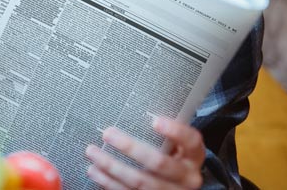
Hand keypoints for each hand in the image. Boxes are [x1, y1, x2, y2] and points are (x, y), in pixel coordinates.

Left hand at [85, 117, 203, 188]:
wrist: (180, 186)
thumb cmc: (175, 156)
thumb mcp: (179, 144)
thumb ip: (167, 131)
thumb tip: (135, 105)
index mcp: (194, 156)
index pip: (191, 141)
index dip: (175, 131)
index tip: (156, 121)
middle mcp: (186, 177)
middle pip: (158, 162)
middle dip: (130, 147)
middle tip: (108, 134)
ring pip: (139, 182)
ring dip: (112, 167)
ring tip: (93, 152)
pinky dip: (109, 183)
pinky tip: (96, 172)